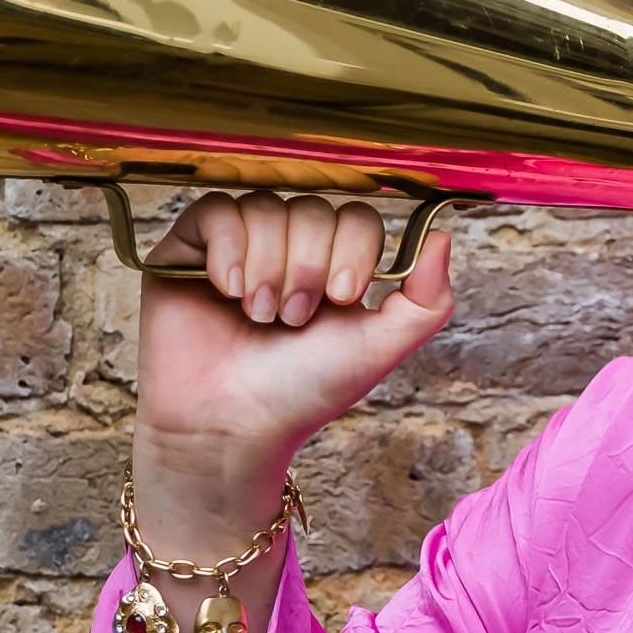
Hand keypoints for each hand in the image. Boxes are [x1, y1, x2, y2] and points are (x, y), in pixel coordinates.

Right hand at [130, 192, 454, 569]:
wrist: (230, 425)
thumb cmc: (300, 392)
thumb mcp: (379, 348)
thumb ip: (425, 300)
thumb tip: (444, 235)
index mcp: (333, 265)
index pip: (356, 216)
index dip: (353, 251)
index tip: (342, 299)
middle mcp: (286, 247)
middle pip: (312, 208)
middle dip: (308, 266)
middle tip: (292, 318)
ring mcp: (237, 245)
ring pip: (264, 207)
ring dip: (268, 265)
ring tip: (260, 314)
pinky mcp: (189, 249)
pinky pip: (215, 209)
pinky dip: (229, 248)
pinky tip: (229, 290)